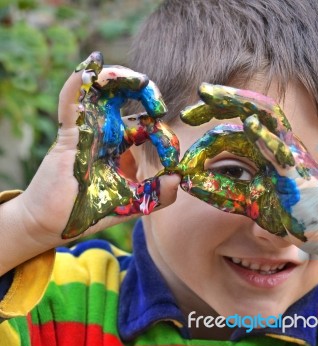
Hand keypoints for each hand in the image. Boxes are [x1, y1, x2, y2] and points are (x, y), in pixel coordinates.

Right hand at [23, 52, 179, 240]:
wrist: (54, 224)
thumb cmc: (90, 212)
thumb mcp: (133, 203)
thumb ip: (158, 195)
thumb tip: (178, 178)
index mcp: (122, 148)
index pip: (147, 127)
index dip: (162, 134)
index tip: (171, 155)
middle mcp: (106, 133)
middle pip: (125, 100)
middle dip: (144, 92)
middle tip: (158, 104)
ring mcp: (87, 130)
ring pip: (101, 91)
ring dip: (118, 78)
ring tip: (138, 80)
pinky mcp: (69, 133)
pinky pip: (72, 101)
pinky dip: (79, 82)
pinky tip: (93, 65)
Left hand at [181, 83, 317, 266]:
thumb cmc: (288, 213)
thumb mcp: (247, 201)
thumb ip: (220, 191)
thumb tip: (187, 183)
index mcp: (262, 150)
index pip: (231, 130)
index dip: (206, 135)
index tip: (183, 150)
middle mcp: (276, 144)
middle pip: (248, 110)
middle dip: (219, 102)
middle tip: (188, 107)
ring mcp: (289, 153)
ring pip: (266, 116)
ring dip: (238, 102)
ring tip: (209, 94)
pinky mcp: (298, 172)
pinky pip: (282, 151)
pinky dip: (266, 138)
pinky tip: (249, 125)